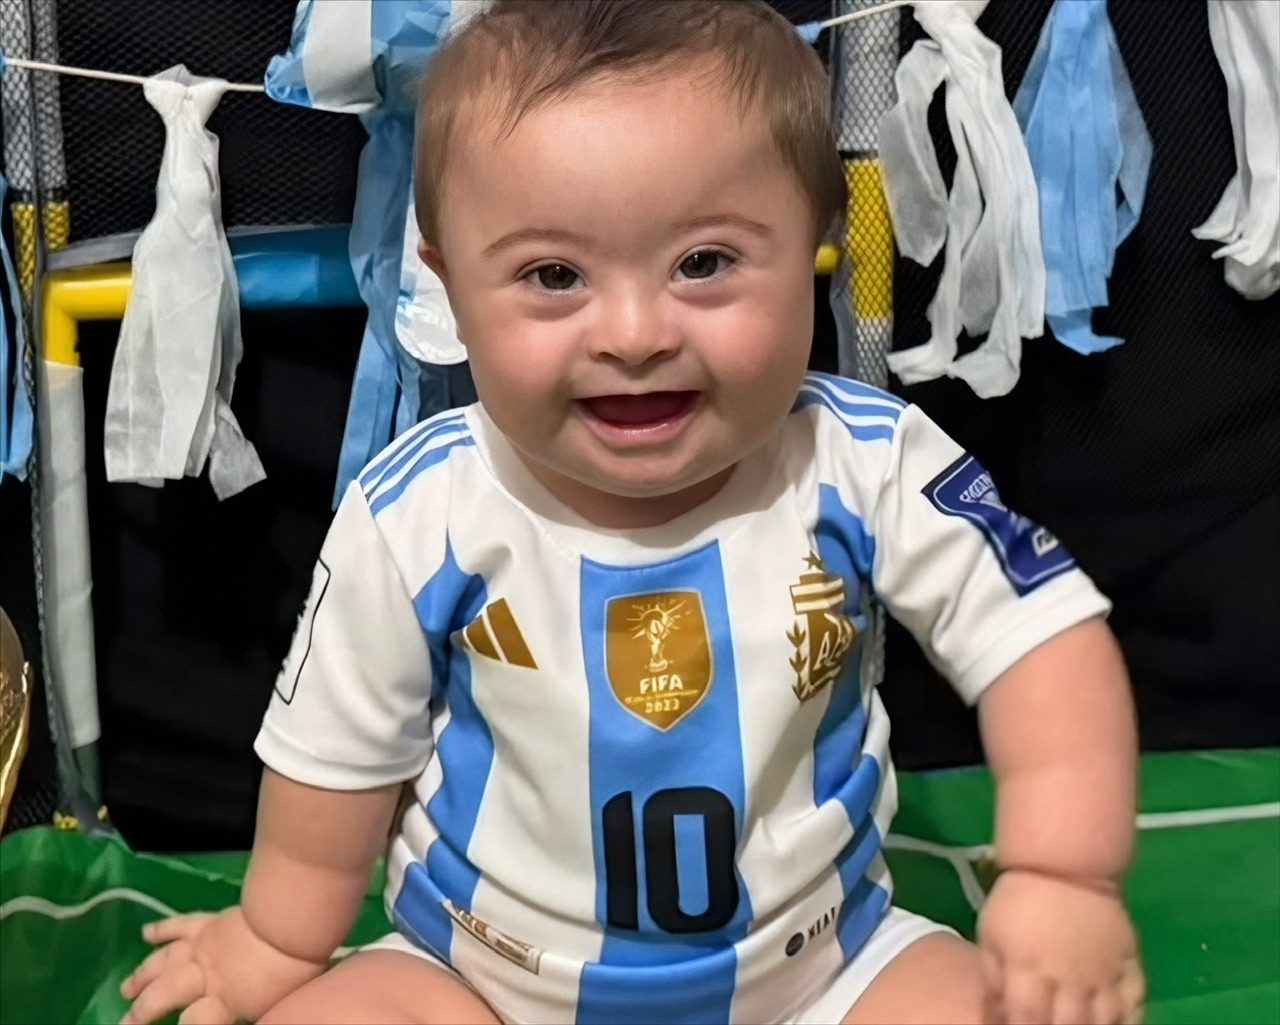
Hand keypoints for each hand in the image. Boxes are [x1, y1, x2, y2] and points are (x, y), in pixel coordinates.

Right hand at [119, 906, 328, 1023]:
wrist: (295, 924)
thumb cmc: (294, 970)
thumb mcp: (274, 1008)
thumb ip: (251, 1017)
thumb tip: (234, 1018)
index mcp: (223, 1003)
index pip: (193, 1023)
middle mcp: (204, 977)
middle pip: (163, 995)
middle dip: (140, 1012)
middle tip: (123, 1024)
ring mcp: (203, 947)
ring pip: (163, 962)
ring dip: (141, 976)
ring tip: (124, 989)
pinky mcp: (210, 923)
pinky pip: (180, 925)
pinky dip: (161, 928)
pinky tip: (145, 933)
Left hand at [977, 868, 1143, 1024]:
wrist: (1064, 866)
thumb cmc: (1019, 902)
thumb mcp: (991, 937)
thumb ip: (993, 981)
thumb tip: (996, 1018)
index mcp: (1031, 972)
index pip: (1028, 1022)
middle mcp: (1070, 981)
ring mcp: (1104, 974)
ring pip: (1105, 1022)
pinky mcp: (1129, 964)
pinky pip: (1136, 1003)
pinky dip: (1130, 1019)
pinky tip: (1119, 1022)